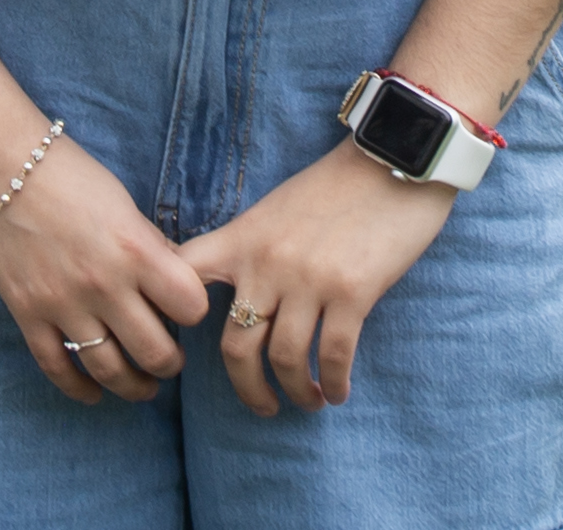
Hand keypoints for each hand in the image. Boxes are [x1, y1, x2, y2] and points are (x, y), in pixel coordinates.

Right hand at [0, 131, 209, 404]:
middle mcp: (103, 284)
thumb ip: (149, 245)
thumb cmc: (66, 172)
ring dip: (134, 385)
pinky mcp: (27, 314)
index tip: (186, 309)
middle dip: (170, 362)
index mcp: (134, 248)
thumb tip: (175, 278)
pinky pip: (58, 368)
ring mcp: (62, 304)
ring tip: (143, 385)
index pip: (189, 306)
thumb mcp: (122, 202)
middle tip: (171, 359)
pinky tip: (94, 395)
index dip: (193, 311)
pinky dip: (80, 390)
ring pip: (109, 370)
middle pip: (155, 351)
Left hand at [177, 141, 459, 413]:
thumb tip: (242, 293)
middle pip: (237, 347)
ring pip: (286, 360)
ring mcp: (309, 280)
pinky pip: (333, 355)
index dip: (169, 314)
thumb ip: (254, 246)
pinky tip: (337, 391)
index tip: (179, 345)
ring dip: (296, 392)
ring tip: (309, 401)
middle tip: (262, 405)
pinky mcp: (352, 292)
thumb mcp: (278, 207)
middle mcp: (267, 263)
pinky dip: (334, 383)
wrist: (393, 157)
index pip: (186, 276)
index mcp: (243, 238)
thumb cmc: (338, 184)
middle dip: (248, 389)